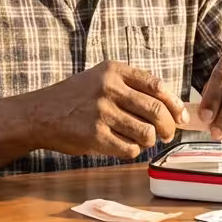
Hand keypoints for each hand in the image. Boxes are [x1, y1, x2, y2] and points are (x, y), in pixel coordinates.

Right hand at [33, 61, 187, 158]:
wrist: (39, 113)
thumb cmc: (75, 98)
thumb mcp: (101, 79)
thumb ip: (131, 87)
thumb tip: (171, 107)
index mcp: (114, 71)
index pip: (157, 86)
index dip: (174, 104)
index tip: (182, 116)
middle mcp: (109, 88)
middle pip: (157, 111)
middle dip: (169, 127)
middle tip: (168, 134)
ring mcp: (101, 112)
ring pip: (146, 133)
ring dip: (150, 141)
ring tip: (143, 140)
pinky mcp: (95, 136)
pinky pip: (129, 149)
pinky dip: (133, 151)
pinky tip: (124, 146)